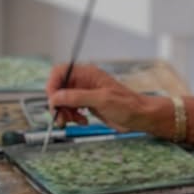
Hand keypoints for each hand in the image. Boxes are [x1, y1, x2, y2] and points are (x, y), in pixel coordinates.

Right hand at [45, 63, 165, 132]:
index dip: (53, 86)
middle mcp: (84, 82)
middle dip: (58, 104)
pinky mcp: (88, 105)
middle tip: (61, 117)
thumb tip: (56, 97)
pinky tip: (83, 121)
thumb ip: (76, 97)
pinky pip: (72, 110)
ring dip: (65, 112)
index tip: (53, 102)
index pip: (60, 72)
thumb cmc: (127, 105)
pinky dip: (73, 117)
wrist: (140, 116)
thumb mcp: (101, 100)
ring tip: (73, 121)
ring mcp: (85, 94)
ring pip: (64, 101)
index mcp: (87, 74)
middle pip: (59, 89)